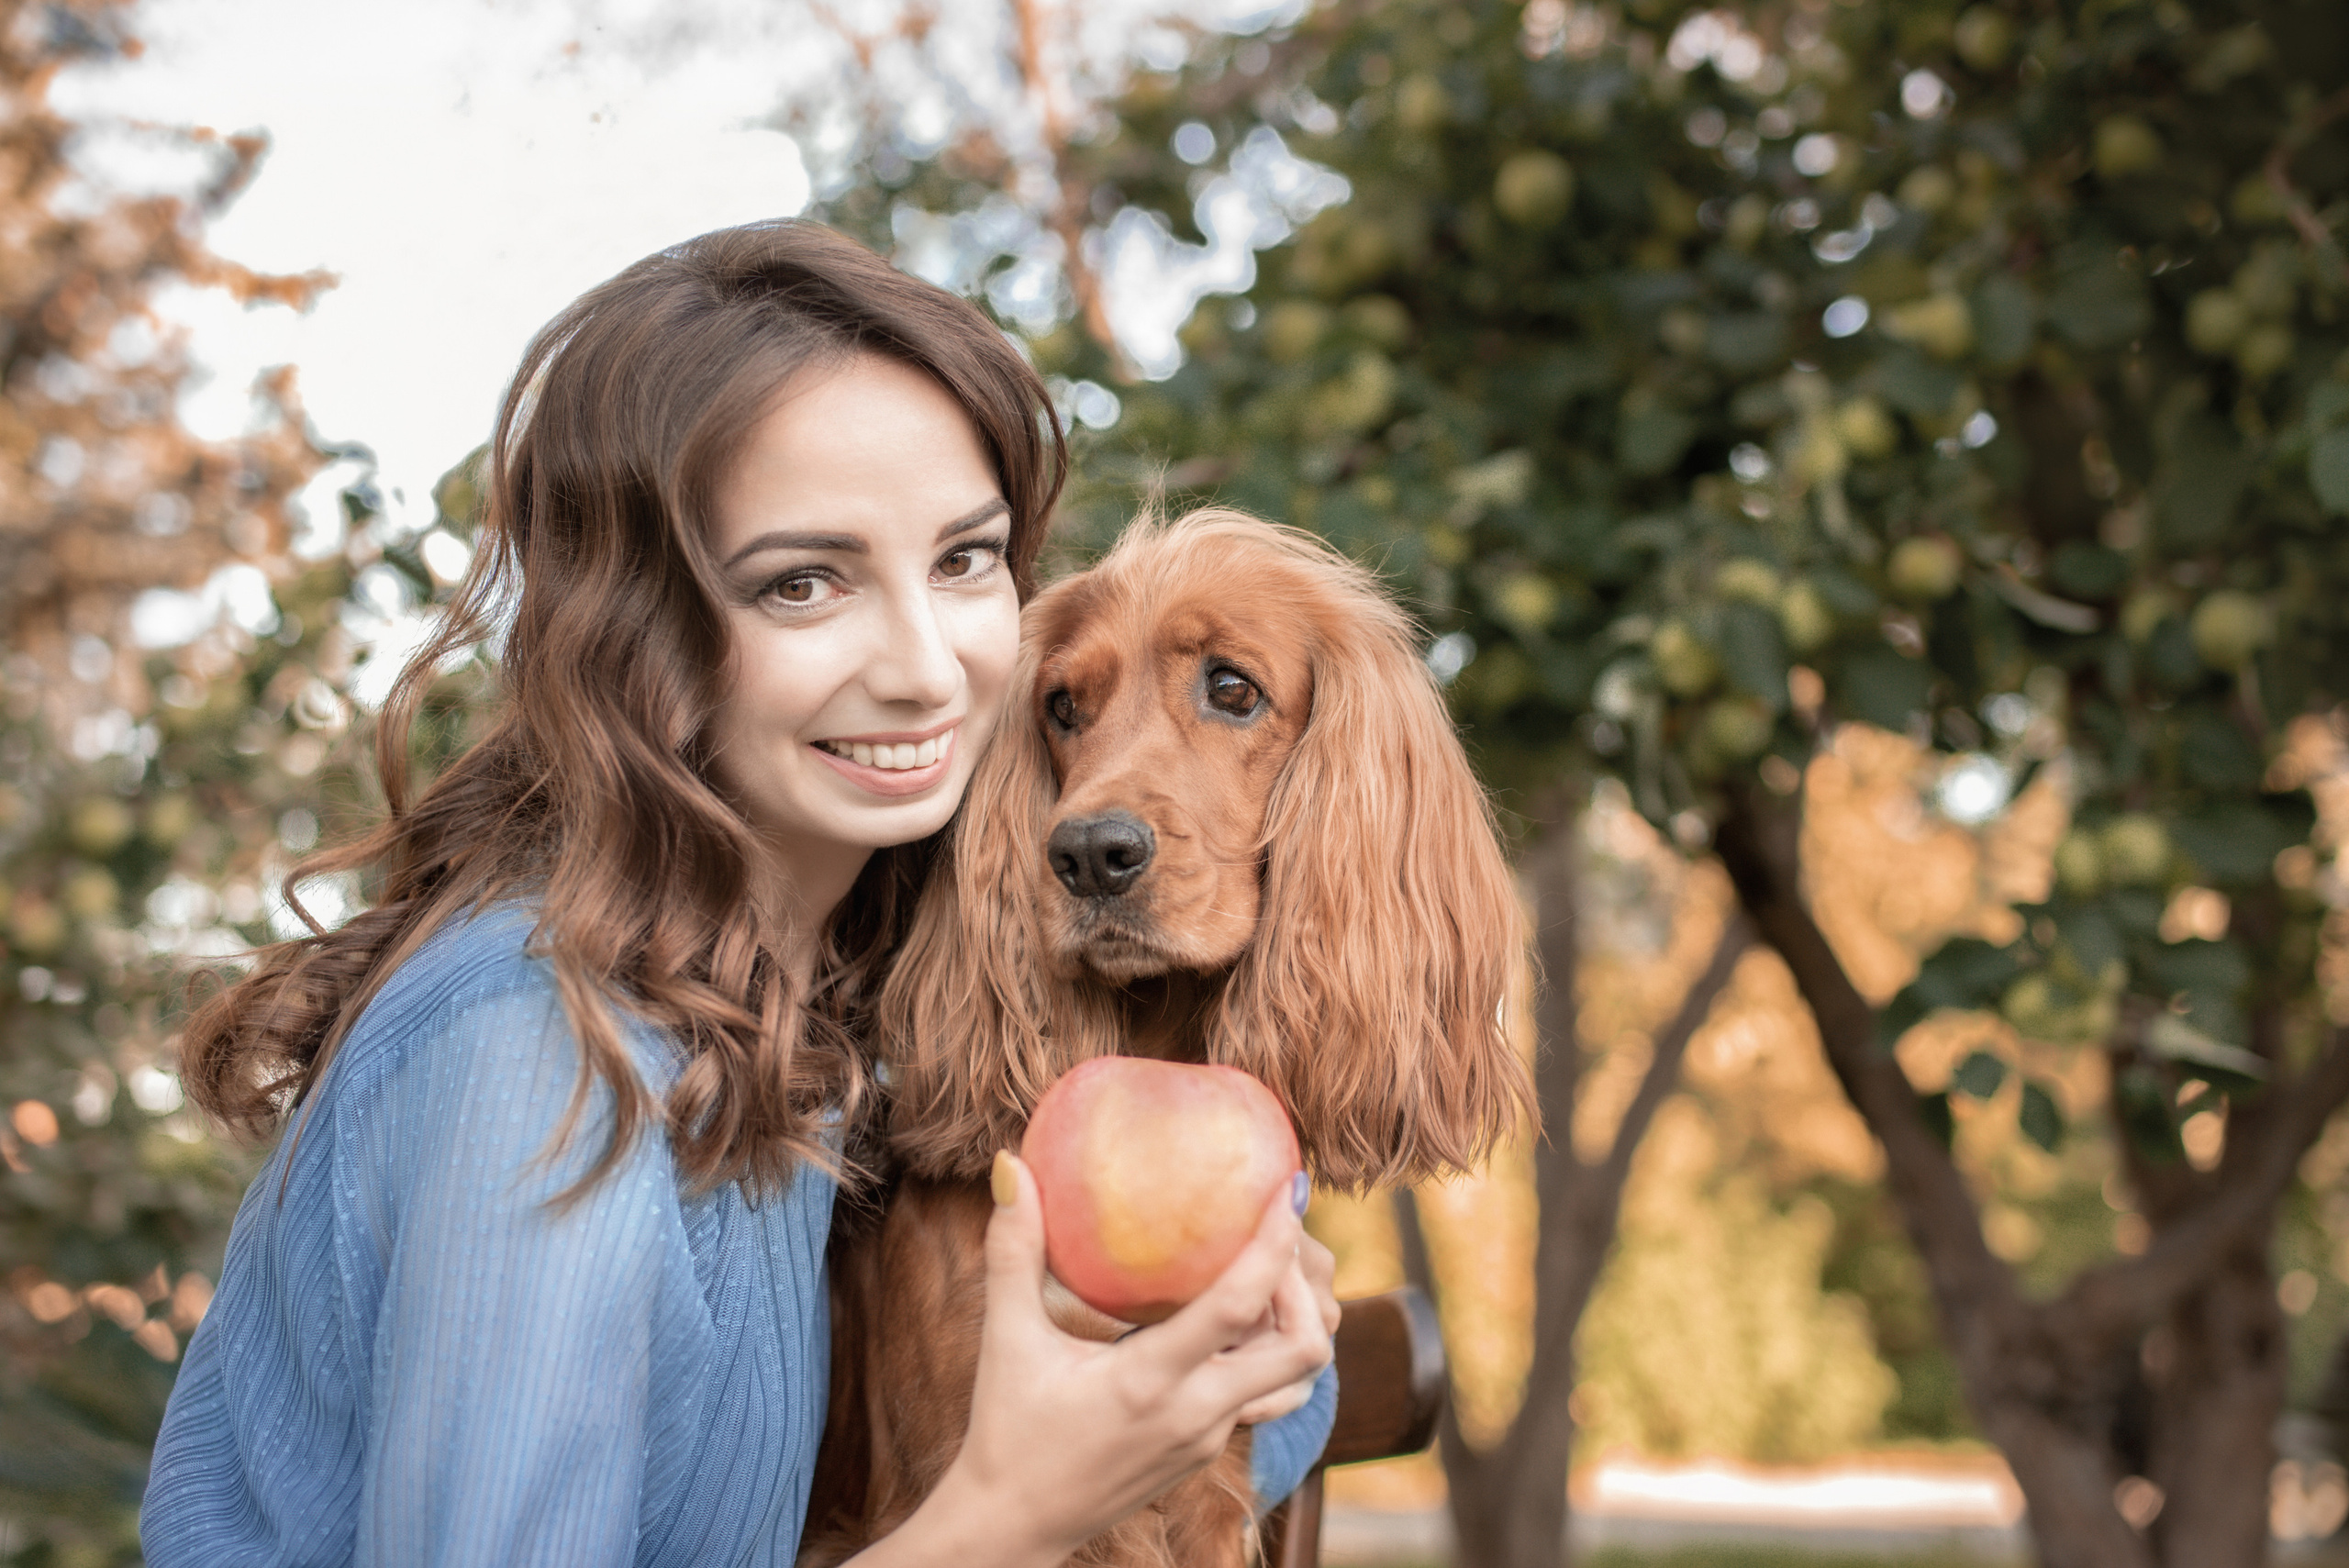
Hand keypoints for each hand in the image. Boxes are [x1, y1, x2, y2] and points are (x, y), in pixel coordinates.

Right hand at [859, 1155, 1330, 1567]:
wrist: (1014, 1527)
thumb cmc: (1007, 1431)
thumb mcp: (1006, 1340)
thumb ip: (1013, 1253)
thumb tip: (1011, 1167)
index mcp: (1151, 1380)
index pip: (1240, 1305)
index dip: (1275, 1243)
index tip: (1290, 1188)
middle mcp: (1196, 1413)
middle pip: (1302, 1348)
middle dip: (1303, 1284)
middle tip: (1277, 1233)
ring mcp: (1209, 1437)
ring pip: (1295, 1378)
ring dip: (1296, 1324)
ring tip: (1265, 1272)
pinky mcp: (1207, 1450)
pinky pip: (1264, 1396)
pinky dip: (1267, 1352)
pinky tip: (1234, 1319)